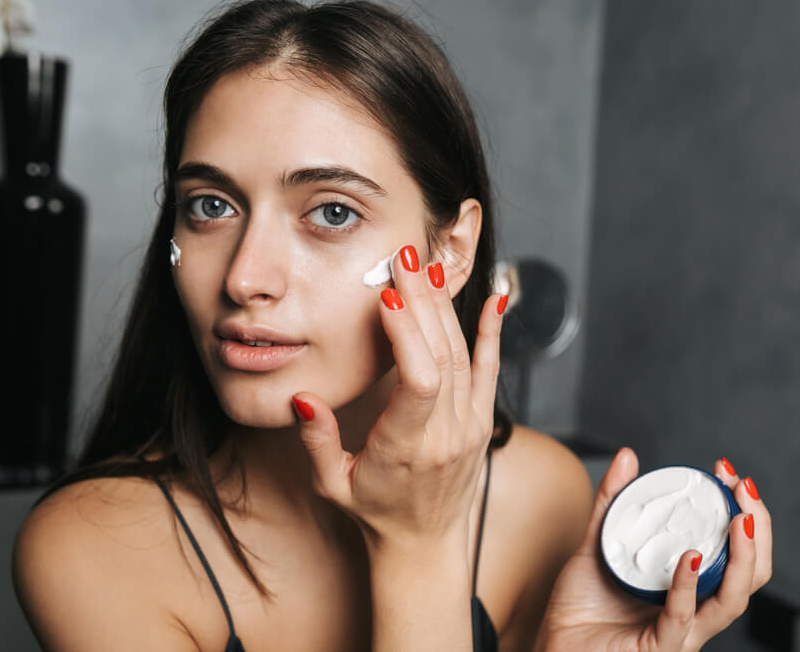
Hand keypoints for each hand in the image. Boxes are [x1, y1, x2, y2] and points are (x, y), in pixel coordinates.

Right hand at [291, 244, 505, 550]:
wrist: (426, 545)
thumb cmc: (374, 513)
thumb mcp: (333, 484)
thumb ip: (319, 441)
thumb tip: (304, 398)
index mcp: (408, 447)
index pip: (419, 381)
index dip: (407, 335)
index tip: (387, 297)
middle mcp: (447, 433)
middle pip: (442, 354)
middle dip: (421, 300)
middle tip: (404, 255)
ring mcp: (470, 425)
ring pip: (464, 354)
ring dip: (445, 306)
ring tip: (428, 264)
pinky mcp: (482, 420)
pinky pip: (492, 368)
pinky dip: (492, 331)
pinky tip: (494, 298)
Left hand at [539, 448, 772, 651]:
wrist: (554, 644)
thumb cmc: (580, 606)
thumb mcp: (598, 543)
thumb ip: (613, 502)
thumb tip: (627, 457)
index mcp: (689, 587)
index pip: (736, 554)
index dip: (745, 514)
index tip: (730, 475)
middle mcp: (694, 610)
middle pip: (749, 576)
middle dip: (757, 530)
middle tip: (743, 488)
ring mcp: (681, 631)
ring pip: (730, 600)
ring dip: (742, 558)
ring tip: (740, 520)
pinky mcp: (659, 646)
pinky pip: (681, 619)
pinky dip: (688, 587)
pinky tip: (689, 559)